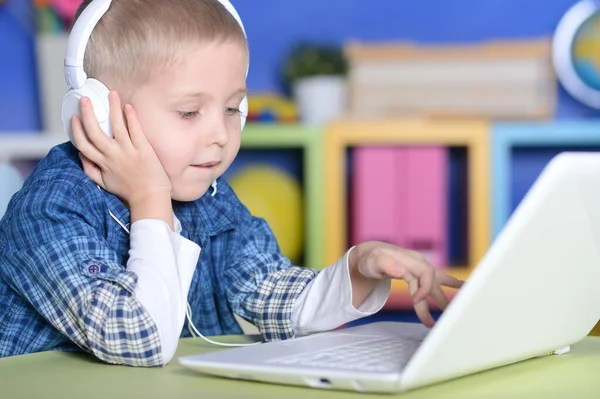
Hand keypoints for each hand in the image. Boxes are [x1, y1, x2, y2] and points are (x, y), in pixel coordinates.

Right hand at [71, 91, 173, 227]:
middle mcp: (112, 156)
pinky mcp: (143, 149)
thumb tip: (80, 155)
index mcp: (102, 163)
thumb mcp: (104, 184)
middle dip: (88, 113)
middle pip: (94, 131)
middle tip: (86, 99)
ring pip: (116, 125)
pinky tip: (128, 106)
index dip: (76, 129)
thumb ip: (90, 170)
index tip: (74, 117)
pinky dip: (131, 117)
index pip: (83, 143)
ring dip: (112, 108)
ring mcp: (128, 151)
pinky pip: (135, 130)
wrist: (150, 198)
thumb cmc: (129, 191)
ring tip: (111, 94)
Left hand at [351, 241, 463, 326]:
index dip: (425, 289)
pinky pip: (435, 279)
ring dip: (444, 297)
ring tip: (455, 311)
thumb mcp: (372, 262)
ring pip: (436, 283)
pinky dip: (450, 283)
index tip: (416, 302)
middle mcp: (418, 262)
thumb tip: (402, 271)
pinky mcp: (418, 272)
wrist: (369, 255)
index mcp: (409, 260)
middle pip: (434, 281)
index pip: (426, 274)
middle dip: (440, 299)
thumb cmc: (369, 259)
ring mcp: (420, 267)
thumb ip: (386, 264)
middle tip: (444, 318)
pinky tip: (463, 286)